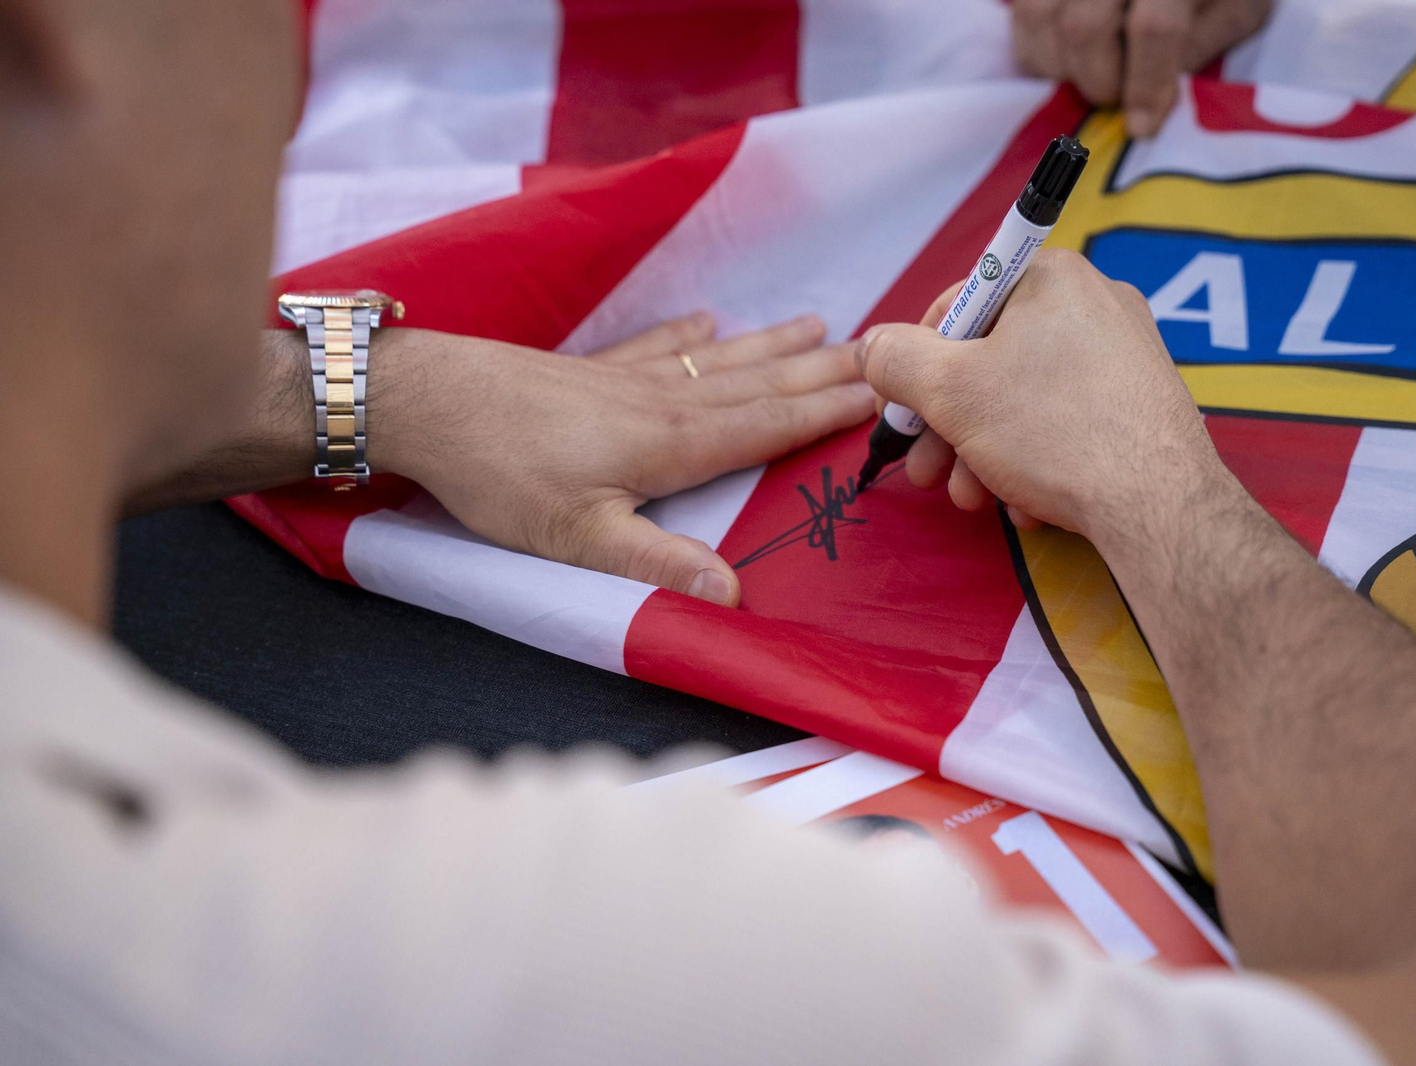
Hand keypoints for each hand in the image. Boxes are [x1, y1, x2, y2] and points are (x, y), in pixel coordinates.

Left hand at [371, 314, 872, 606]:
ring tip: (818, 326)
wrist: (429, 401)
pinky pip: (655, 346)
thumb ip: (655, 563)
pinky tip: (707, 319)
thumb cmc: (499, 474)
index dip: (823, 413)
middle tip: (876, 350)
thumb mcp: (576, 536)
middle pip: (755, 385)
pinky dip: (687, 333)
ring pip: (716, 360)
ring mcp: (624, 380)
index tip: (879, 393)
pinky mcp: (587, 371)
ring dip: (771, 347)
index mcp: (670, 444)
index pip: (765, 426)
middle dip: (818, 371)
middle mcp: (660, 403)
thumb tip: (732, 595)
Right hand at [856, 249, 1220, 545]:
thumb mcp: (951, 392)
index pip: (958, 304)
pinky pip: (1068, 421)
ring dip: (984, 452)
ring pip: (1026, 399)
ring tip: (973, 500)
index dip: (917, 363)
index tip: (902, 414)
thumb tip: (871, 347)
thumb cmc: (1053, 432)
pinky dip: (1035, 459)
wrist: (1157, 504)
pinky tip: (1025, 504)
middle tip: (925, 471)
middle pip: (991, 359)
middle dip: (949, 425)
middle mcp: (1094, 302)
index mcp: (1050, 276)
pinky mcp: (1142, 403)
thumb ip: (896, 360)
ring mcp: (1125, 354)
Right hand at [1012, 0, 1272, 136]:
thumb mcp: (1237, 11)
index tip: (1142, 125)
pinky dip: (1038, 48)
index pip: (1153, 28)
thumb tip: (1151, 99)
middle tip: (1116, 96)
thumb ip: (1202, 46)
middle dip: (1099, 80)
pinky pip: (1019, 13)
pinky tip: (1068, 56)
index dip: (1145, 85)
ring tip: (1093, 74)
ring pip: (1040, 18)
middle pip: (1084, 27)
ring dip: (1062, 68)